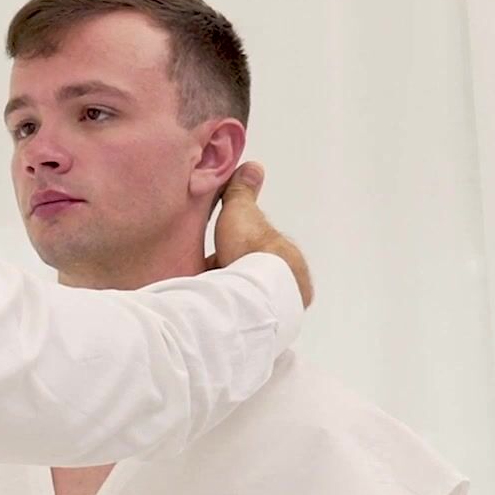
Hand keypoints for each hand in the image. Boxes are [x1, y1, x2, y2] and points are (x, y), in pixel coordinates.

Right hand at [212, 162, 313, 307]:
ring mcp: (280, 310)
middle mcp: (290, 287)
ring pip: (250, 302)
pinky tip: (211, 315)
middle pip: (253, 281)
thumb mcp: (240, 212)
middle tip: (207, 280)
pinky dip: (230, 317)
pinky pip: (245, 320)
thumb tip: (252, 167)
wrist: (256, 290)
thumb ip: (241, 192)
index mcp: (288, 260)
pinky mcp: (266, 328)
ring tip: (204, 299)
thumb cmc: (250, 250)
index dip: (233, 254)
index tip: (215, 258)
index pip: (257, 257)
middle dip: (231, 278)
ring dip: (230, 299)